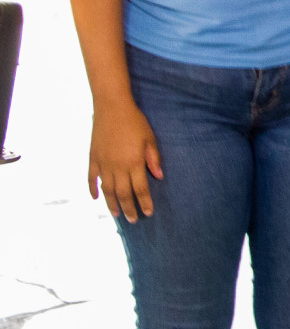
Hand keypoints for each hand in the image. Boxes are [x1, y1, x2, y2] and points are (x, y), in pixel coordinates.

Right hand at [88, 101, 162, 222]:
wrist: (112, 107)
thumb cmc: (135, 122)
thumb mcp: (150, 138)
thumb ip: (153, 158)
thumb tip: (159, 177)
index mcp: (134, 162)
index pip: (140, 188)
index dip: (144, 202)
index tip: (148, 213)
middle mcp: (117, 166)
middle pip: (123, 193)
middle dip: (129, 208)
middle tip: (132, 220)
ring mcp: (103, 163)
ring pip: (106, 189)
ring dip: (111, 203)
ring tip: (116, 215)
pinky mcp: (93, 158)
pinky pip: (91, 178)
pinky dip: (92, 189)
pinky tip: (95, 198)